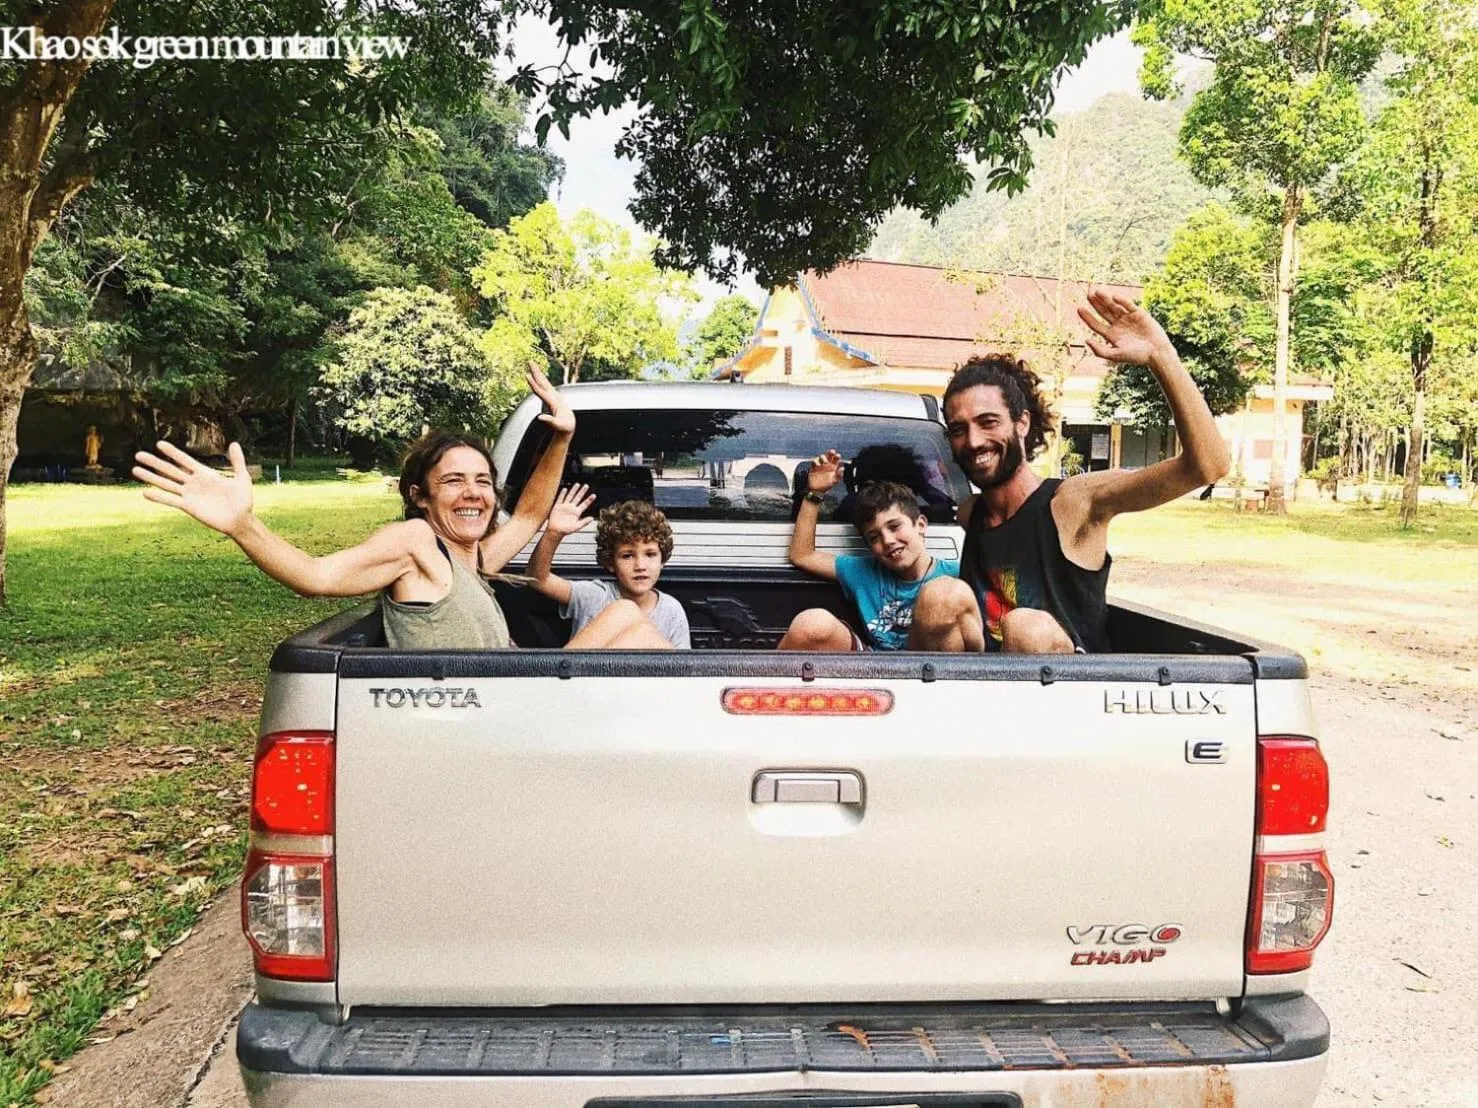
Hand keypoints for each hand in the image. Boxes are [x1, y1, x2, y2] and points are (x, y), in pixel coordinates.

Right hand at [133, 441, 253, 536]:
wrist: (240, 520)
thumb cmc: (243, 500)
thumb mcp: (242, 478)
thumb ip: (237, 462)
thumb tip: (234, 443)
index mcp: (205, 474)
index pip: (185, 460)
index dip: (172, 453)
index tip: (159, 444)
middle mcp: (194, 483)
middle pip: (170, 470)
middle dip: (155, 462)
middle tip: (138, 455)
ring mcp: (190, 495)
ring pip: (166, 484)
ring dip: (151, 477)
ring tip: (134, 470)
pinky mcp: (189, 507)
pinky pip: (171, 501)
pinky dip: (158, 497)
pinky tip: (145, 492)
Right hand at [527, 363, 574, 434]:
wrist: (570, 424)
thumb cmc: (564, 425)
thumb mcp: (557, 425)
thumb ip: (549, 421)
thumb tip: (540, 417)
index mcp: (554, 402)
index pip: (541, 391)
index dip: (533, 384)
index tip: (527, 375)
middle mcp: (554, 396)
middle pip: (543, 382)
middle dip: (536, 372)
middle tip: (530, 362)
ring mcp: (554, 394)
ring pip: (544, 381)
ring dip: (538, 372)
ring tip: (532, 364)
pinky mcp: (553, 395)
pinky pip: (545, 384)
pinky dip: (540, 378)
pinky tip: (537, 374)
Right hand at [547, 484, 595, 536]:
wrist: (556, 531)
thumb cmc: (566, 530)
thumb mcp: (577, 527)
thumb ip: (584, 522)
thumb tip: (592, 518)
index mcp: (577, 513)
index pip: (584, 504)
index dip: (589, 500)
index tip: (594, 495)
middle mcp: (571, 508)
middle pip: (578, 498)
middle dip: (582, 492)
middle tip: (586, 485)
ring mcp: (564, 507)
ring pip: (570, 496)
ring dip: (573, 490)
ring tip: (577, 484)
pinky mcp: (557, 507)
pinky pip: (560, 499)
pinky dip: (562, 494)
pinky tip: (565, 489)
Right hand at [807, 449, 843, 493]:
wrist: (817, 490)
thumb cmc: (827, 485)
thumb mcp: (834, 481)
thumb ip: (839, 475)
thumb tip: (842, 468)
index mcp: (833, 466)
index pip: (836, 459)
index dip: (837, 456)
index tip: (838, 455)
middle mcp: (827, 464)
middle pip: (829, 455)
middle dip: (830, 452)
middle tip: (832, 452)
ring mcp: (820, 465)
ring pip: (821, 457)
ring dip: (823, 457)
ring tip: (825, 462)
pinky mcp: (813, 467)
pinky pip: (814, 461)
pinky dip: (815, 461)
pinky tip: (817, 465)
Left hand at [1078, 288, 1173, 368]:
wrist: (1156, 353)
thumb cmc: (1136, 356)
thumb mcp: (1115, 355)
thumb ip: (1100, 350)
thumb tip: (1086, 341)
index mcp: (1111, 335)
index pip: (1096, 324)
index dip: (1087, 317)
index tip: (1079, 308)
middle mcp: (1118, 325)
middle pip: (1103, 312)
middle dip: (1095, 304)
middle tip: (1087, 294)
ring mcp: (1128, 318)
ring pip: (1114, 307)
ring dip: (1106, 299)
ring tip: (1097, 291)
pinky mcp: (1139, 314)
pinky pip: (1128, 305)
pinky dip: (1122, 301)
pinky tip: (1114, 296)